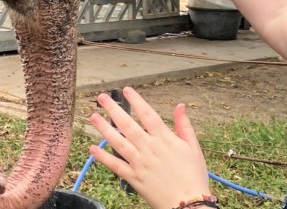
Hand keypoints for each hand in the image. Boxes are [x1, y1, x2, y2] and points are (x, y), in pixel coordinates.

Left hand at [88, 87, 210, 208]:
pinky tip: (93, 148)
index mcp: (165, 139)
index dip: (136, 101)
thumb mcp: (193, 148)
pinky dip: (104, 158)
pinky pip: (116, 166)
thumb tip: (180, 105)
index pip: (147, 115)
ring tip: (93, 117)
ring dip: (104, 129)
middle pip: (128, 125)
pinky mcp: (134, 178)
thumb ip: (184, 126)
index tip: (126, 90)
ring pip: (119, 143)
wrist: (188, 205)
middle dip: (114, 110)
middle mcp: (149, 149)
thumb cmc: (194, 176)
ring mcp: (140, 163)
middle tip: (102, 98)